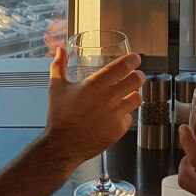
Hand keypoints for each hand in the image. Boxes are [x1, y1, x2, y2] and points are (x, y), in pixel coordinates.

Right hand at [43, 48, 142, 163]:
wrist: (62, 146)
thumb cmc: (59, 116)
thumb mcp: (56, 87)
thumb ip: (59, 66)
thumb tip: (59, 50)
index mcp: (94, 85)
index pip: (123, 66)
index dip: (133, 60)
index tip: (135, 58)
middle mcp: (108, 98)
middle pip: (136, 80)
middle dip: (138, 75)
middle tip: (136, 75)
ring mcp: (115, 115)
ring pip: (137, 98)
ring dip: (135, 94)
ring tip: (129, 93)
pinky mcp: (118, 130)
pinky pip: (129, 117)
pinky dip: (125, 114)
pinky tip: (117, 113)